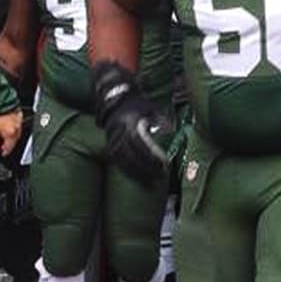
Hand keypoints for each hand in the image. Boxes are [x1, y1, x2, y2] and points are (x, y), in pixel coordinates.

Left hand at [0, 110, 22, 155]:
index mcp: (11, 133)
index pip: (9, 147)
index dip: (4, 152)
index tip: (1, 153)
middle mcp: (17, 128)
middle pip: (14, 140)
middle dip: (8, 143)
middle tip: (2, 145)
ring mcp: (19, 121)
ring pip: (17, 132)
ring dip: (11, 135)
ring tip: (3, 135)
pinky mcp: (19, 114)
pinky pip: (17, 124)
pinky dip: (13, 127)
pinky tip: (7, 126)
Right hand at [91, 62, 172, 185]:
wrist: (115, 99)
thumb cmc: (136, 104)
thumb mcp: (150, 109)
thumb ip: (160, 120)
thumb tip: (171, 131)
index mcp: (130, 125)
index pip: (141, 146)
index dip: (151, 157)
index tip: (163, 164)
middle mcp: (119, 133)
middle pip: (132, 156)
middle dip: (145, 169)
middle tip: (160, 177)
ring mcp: (112, 140)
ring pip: (123, 161)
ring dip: (137, 173)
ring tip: (150, 182)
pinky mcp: (109, 145)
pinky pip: (117, 161)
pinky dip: (128, 171)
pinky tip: (138, 178)